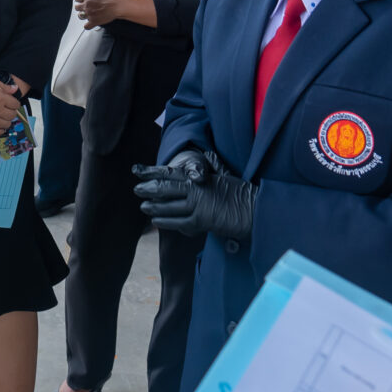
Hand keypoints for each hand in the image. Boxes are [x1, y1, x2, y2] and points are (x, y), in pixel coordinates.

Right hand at [0, 70, 20, 133]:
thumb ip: (3, 86)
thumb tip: (15, 89)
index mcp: (0, 98)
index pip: (15, 104)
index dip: (14, 102)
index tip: (11, 102)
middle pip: (12, 115)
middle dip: (12, 112)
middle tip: (8, 109)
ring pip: (5, 125)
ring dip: (6, 121)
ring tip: (3, 117)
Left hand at [75, 0, 122, 27]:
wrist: (117, 5)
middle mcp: (86, 5)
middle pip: (77, 7)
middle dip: (79, 6)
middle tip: (83, 7)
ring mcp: (89, 14)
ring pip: (80, 16)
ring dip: (82, 15)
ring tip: (86, 14)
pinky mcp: (94, 21)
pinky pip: (86, 26)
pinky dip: (87, 25)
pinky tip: (90, 24)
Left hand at [132, 150, 257, 239]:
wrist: (254, 208)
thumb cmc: (241, 194)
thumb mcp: (222, 180)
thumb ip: (206, 180)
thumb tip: (196, 178)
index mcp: (200, 177)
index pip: (171, 173)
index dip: (153, 172)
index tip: (139, 170)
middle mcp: (196, 188)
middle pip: (166, 187)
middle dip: (149, 188)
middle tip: (137, 189)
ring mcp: (197, 204)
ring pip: (169, 205)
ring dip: (154, 206)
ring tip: (143, 206)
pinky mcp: (200, 220)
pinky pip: (177, 221)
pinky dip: (165, 221)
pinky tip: (156, 221)